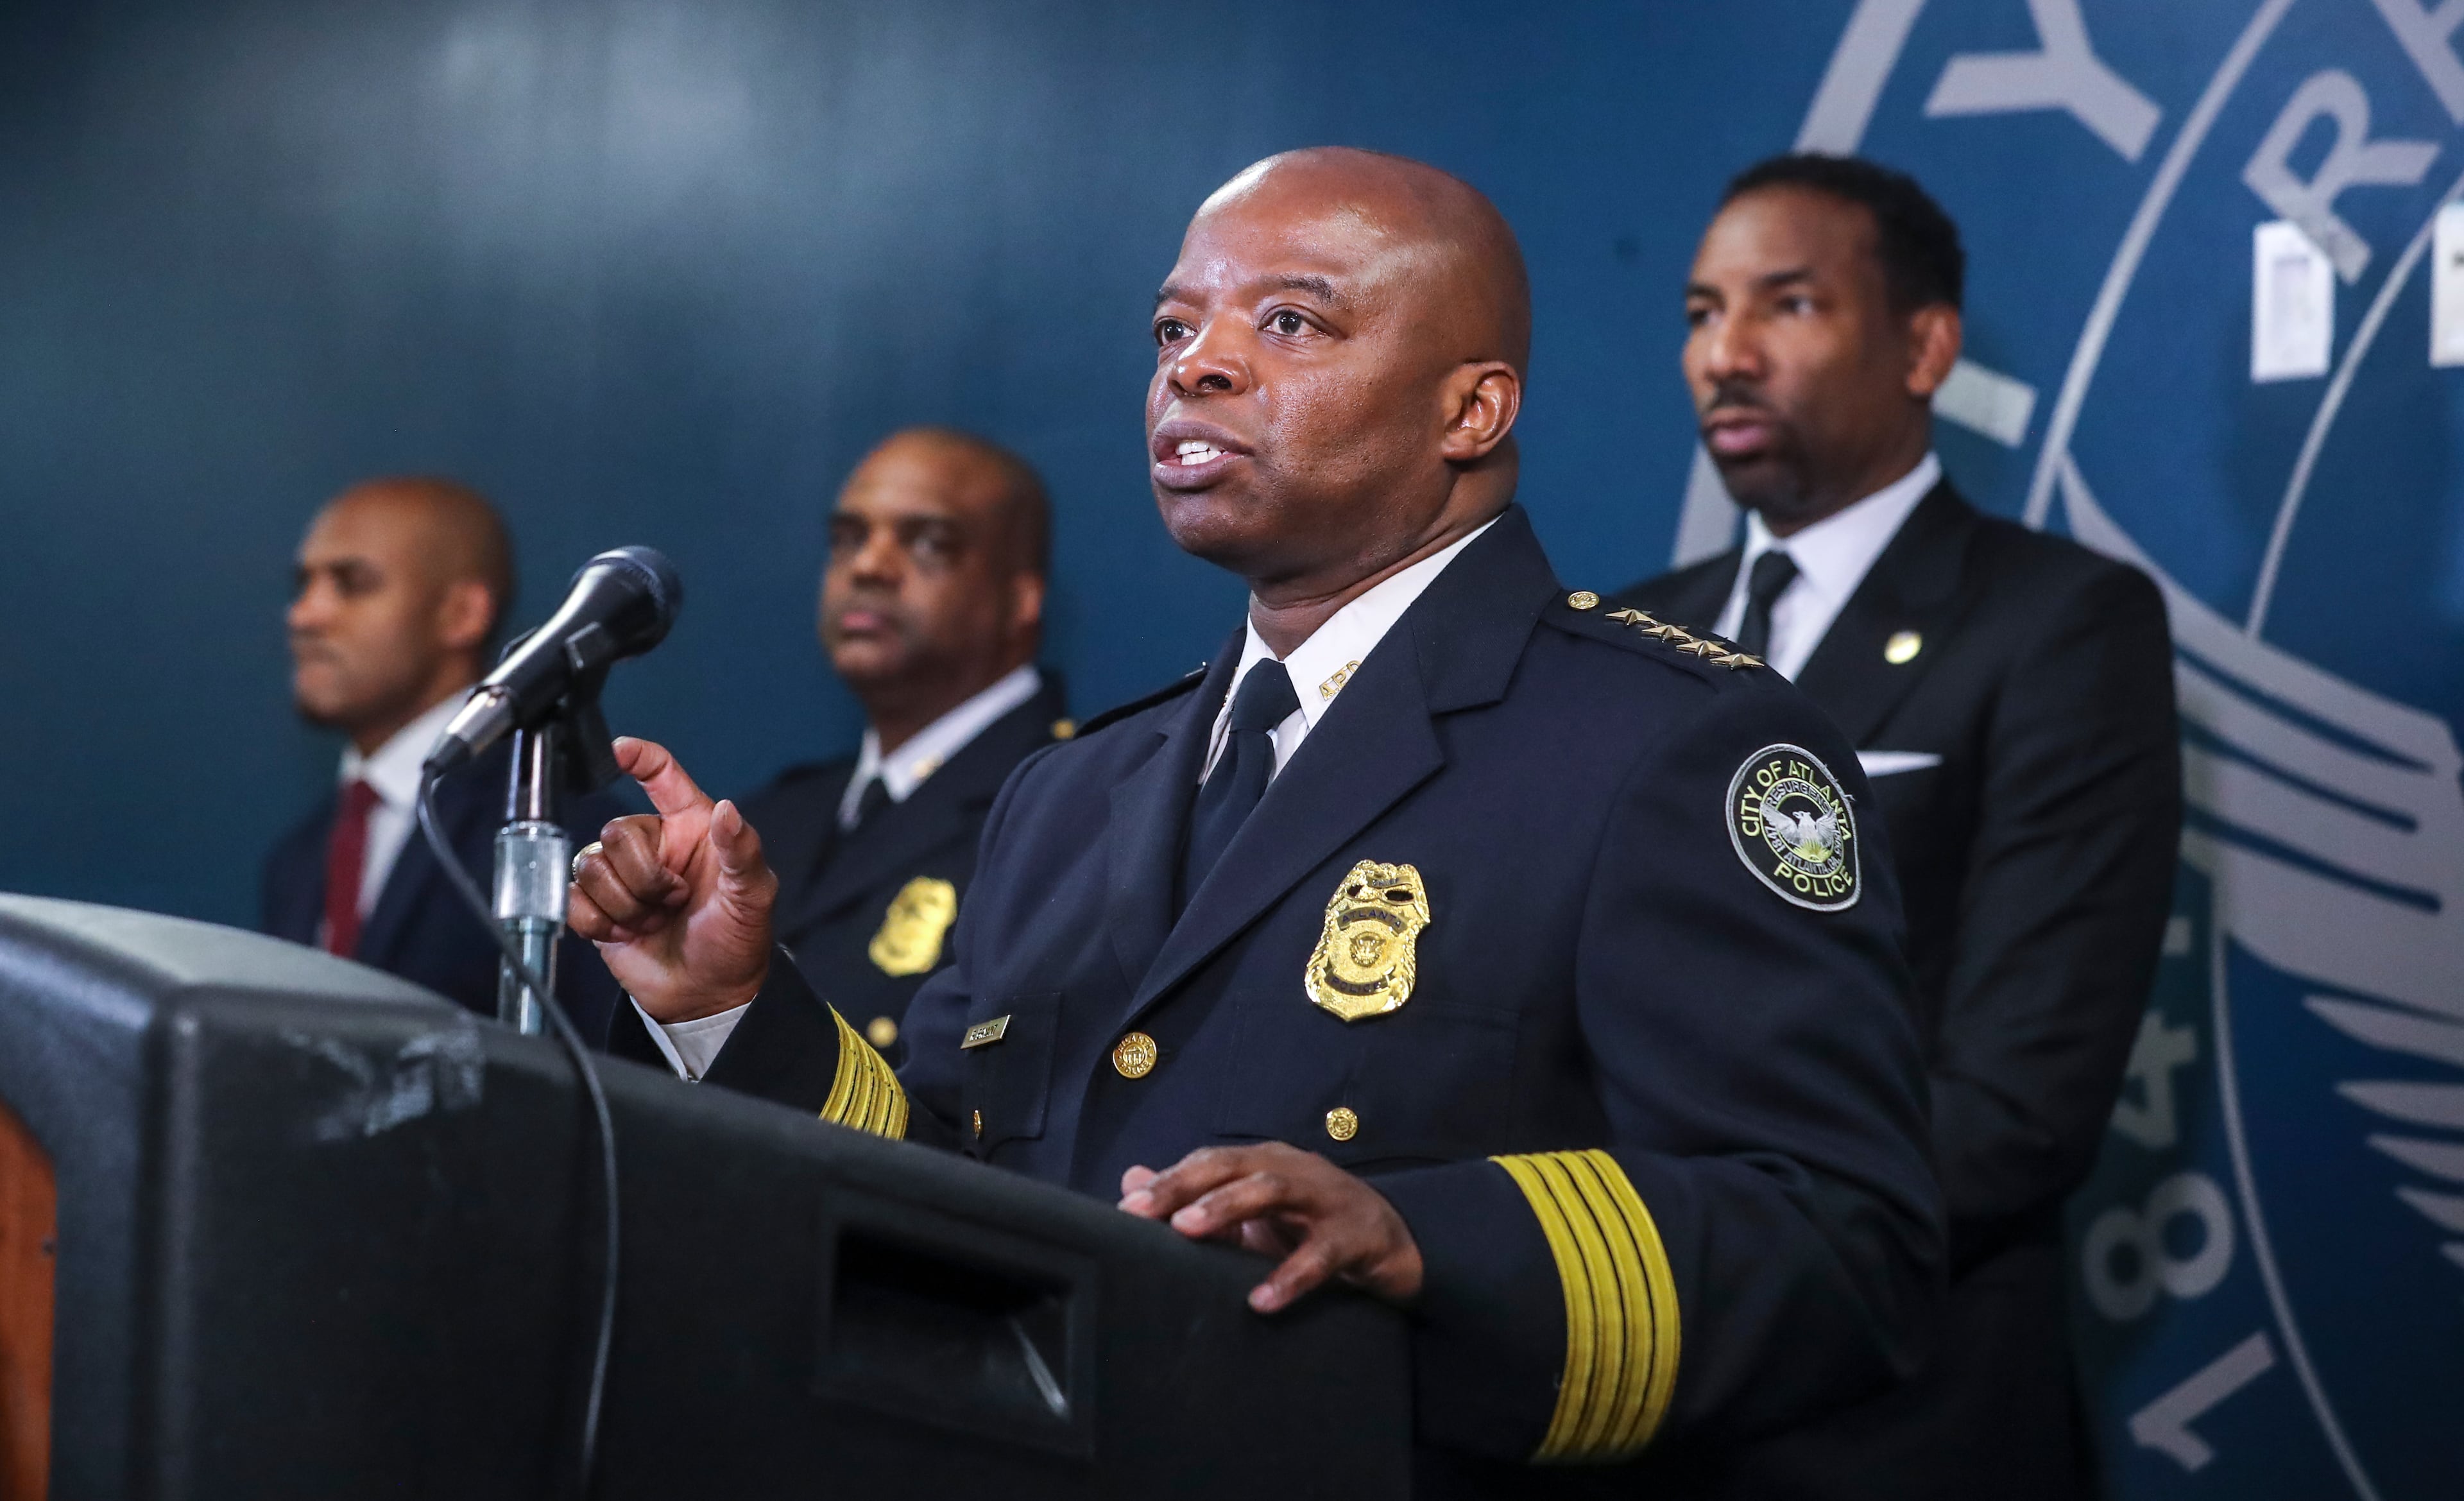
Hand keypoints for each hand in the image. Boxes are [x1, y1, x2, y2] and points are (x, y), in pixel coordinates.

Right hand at [567, 736, 775, 1021]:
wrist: (709, 993)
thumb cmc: (737, 938)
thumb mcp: (753, 895)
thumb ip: (742, 851)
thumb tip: (729, 811)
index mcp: (691, 827)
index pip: (663, 776)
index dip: (642, 757)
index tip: (621, 748)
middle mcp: (653, 845)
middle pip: (616, 831)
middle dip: (644, 875)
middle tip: (674, 900)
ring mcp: (622, 877)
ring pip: (590, 865)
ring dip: (625, 903)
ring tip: (654, 919)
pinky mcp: (597, 909)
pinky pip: (574, 900)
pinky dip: (600, 922)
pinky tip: (628, 933)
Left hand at [1118, 1143, 1423, 1312]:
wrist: (1394, 1244)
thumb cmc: (1313, 1227)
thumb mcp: (1253, 1215)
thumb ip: (1197, 1200)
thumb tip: (1130, 1180)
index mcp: (1265, 1162)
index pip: (1209, 1162)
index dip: (1169, 1180)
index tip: (1127, 1207)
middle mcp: (1292, 1169)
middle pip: (1232, 1166)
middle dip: (1185, 1185)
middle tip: (1144, 1211)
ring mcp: (1325, 1198)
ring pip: (1272, 1190)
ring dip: (1227, 1206)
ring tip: (1189, 1229)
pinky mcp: (1356, 1235)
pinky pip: (1321, 1255)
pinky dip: (1290, 1276)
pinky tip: (1262, 1300)